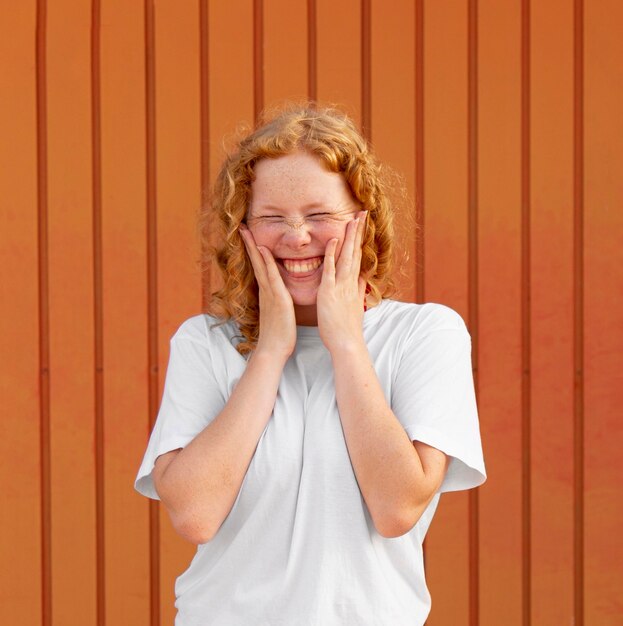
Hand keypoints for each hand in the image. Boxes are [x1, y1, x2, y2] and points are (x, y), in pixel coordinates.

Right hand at [239, 225, 296, 359]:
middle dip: (249, 243)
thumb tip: (280, 297)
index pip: (260, 267)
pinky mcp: (277, 298)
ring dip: (253, 246)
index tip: (250, 237)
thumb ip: (278, 302)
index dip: (254, 251)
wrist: (274, 350)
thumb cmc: (279, 335)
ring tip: (246, 230)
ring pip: (260, 264)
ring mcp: (269, 293)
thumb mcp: (279, 313)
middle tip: (242, 226)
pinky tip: (263, 249)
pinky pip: (271, 276)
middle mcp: (265, 290)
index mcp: (267, 293)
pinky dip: (266, 261)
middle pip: (256, 261)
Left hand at [317, 211, 367, 353]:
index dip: (360, 240)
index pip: (358, 257)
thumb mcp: (355, 306)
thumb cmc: (347, 329)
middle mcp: (350, 282)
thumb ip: (358, 291)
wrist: (347, 344)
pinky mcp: (330, 292)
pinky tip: (333, 239)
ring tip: (353, 218)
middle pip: (355, 251)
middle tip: (362, 212)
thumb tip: (363, 280)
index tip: (362, 225)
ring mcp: (341, 286)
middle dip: (359, 232)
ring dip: (350, 237)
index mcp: (353, 284)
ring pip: (346, 256)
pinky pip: (331, 269)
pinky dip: (332, 254)